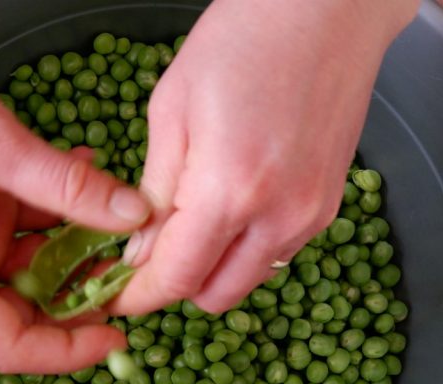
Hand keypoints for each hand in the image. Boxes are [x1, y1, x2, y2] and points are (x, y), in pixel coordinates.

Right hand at [0, 49, 150, 372]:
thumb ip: (68, 187)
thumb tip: (135, 215)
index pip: (8, 344)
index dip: (67, 351)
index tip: (117, 333)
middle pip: (25, 317)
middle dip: (81, 299)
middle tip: (130, 272)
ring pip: (35, 276)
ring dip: (78, 254)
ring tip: (121, 220)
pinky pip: (28, 237)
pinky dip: (61, 216)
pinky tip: (89, 178)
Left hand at [112, 0, 418, 315]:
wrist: (327, 10)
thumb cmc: (241, 41)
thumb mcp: (171, 111)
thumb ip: (154, 193)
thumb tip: (140, 252)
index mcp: (229, 191)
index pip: (176, 279)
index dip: (137, 296)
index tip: (112, 295)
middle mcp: (279, 217)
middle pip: (214, 296)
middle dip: (173, 285)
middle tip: (146, 254)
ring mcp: (312, 215)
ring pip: (247, 279)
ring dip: (211, 268)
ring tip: (188, 222)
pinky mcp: (330, 206)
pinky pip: (276, 253)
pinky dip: (245, 247)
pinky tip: (229, 206)